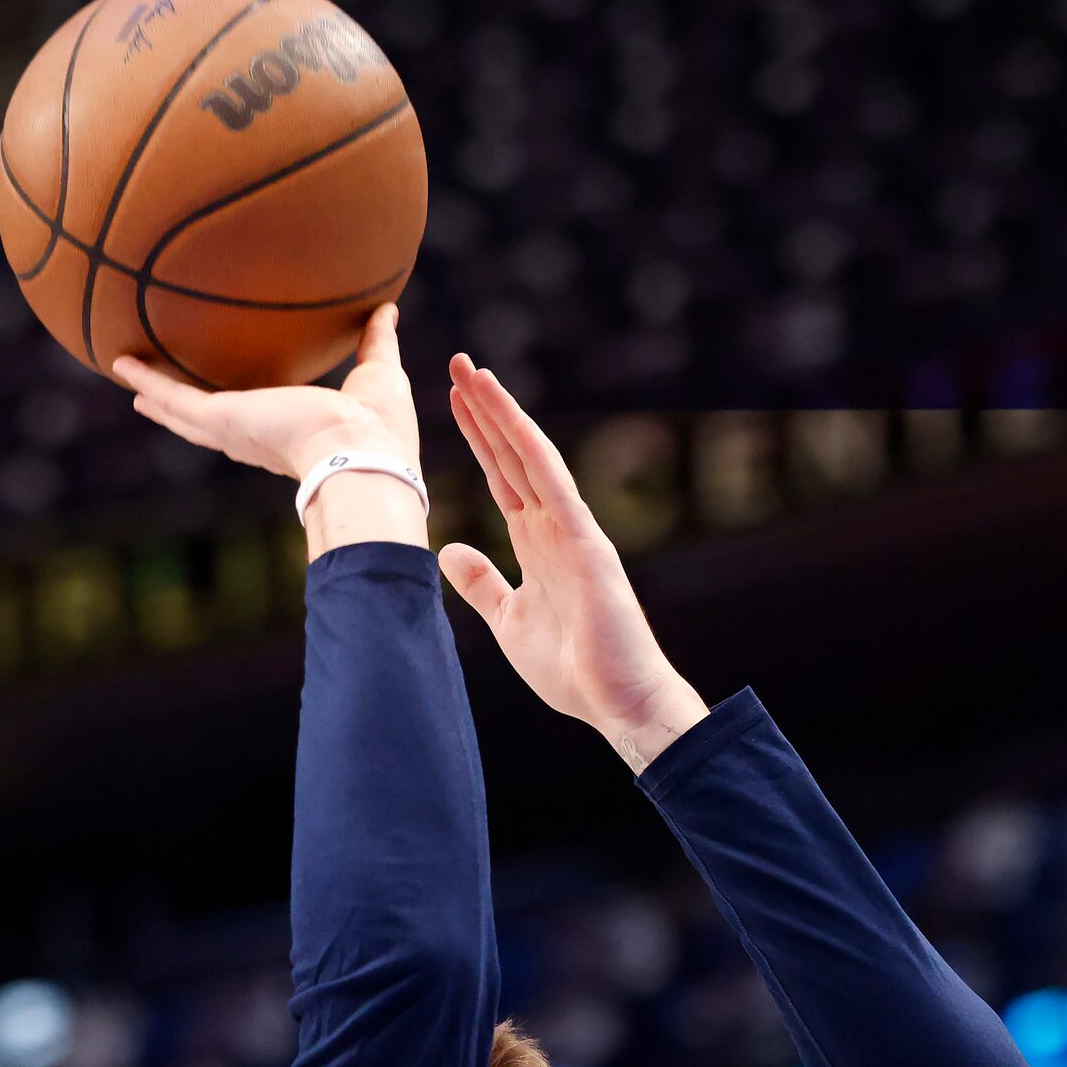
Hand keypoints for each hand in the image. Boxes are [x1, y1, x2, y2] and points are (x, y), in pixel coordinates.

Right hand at [110, 305, 418, 479]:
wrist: (362, 453)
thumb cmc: (379, 428)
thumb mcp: (379, 373)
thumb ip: (377, 342)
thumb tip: (387, 310)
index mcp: (292, 436)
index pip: (257, 424)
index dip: (237, 413)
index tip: (223, 407)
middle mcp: (257, 440)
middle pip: (206, 424)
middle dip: (180, 411)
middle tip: (151, 398)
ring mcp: (235, 433)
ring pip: (181, 412)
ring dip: (154, 393)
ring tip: (127, 378)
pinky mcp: (222, 420)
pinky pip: (175, 398)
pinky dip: (148, 379)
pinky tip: (121, 363)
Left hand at [437, 355, 708, 771]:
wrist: (617, 703)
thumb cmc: (573, 670)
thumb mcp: (509, 622)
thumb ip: (483, 584)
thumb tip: (450, 550)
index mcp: (536, 543)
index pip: (501, 477)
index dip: (477, 438)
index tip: (452, 399)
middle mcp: (554, 526)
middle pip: (512, 456)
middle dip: (485, 411)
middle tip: (458, 363)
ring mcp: (572, 530)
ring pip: (532, 458)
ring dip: (503, 414)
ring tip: (474, 373)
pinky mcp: (587, 543)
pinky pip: (554, 485)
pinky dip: (530, 449)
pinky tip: (508, 418)